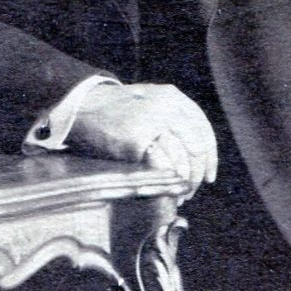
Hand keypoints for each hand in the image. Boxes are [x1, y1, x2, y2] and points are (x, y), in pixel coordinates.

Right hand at [67, 82, 216, 184]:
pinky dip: (166, 181)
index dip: (209, 157)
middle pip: (195, 148)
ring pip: (181, 159)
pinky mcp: (135, 140)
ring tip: (178, 194)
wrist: (81, 105)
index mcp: (172, 97)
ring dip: (183, 181)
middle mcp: (166, 107)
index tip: (208, 176)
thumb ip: (173, 118)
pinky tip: (163, 189)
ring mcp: (151, 123)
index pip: (202, 130)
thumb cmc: (116, 109)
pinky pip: (161, 166)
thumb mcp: (149, 100)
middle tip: (190, 189)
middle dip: (196, 174)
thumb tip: (197, 156)